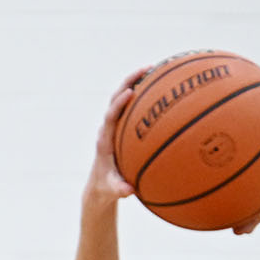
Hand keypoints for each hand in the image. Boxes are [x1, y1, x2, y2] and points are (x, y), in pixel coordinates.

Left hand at [85, 68, 149, 203]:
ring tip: (155, 69)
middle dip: (130, 81)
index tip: (129, 93)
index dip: (118, 103)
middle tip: (147, 69)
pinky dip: (144, 97)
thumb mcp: (112, 190)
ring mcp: (114, 126)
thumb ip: (119, 189)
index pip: (110, 116)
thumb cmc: (106, 187)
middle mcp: (108, 128)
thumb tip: (129, 190)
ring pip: (124, 98)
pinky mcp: (121, 127)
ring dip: (137, 83)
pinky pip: (132, 108)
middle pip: (116, 97)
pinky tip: (160, 90)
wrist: (99, 184)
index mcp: (104, 140)